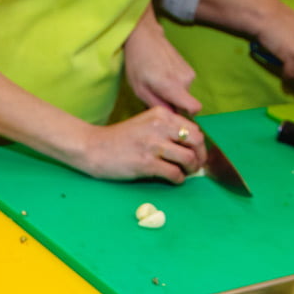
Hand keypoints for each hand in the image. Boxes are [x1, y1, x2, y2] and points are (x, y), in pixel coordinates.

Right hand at [70, 106, 205, 183]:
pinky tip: (173, 179)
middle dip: (200, 156)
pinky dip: (178, 179)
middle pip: (196, 141)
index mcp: (161, 114)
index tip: (197, 154)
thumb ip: (166, 129)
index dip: (200, 144)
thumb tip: (189, 144)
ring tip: (184, 173)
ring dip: (190, 169)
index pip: (194, 128)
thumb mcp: (145, 124)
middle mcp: (160, 126)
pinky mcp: (146, 163)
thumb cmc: (119, 139)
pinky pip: (174, 173)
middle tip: (194, 166)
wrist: (93, 147)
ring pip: (188, 158)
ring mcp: (153, 145)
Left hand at [124, 16, 200, 114]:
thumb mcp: (140, 89)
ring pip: (184, 94)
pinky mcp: (189, 69)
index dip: (186, 116)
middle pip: (185, 103)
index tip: (174, 113)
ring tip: (157, 83)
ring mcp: (189, 73)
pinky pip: (184, 85)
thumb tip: (170, 116)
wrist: (145, 37)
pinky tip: (162, 76)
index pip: (194, 108)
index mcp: (173, 86)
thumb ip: (157, 105)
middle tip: (155, 95)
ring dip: (172, 93)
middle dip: (172, 103)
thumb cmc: (138, 64)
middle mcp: (186, 80)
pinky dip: (174, 85)